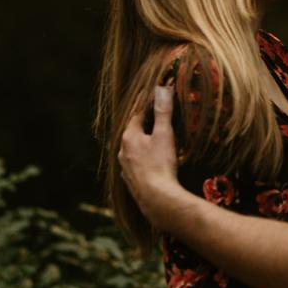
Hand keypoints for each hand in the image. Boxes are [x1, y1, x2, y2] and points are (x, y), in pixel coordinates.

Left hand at [118, 86, 187, 229]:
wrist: (157, 199)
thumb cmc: (160, 165)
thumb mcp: (164, 134)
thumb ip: (163, 111)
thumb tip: (162, 88)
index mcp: (129, 136)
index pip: (136, 113)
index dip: (144, 103)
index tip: (149, 94)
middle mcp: (123, 150)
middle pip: (133, 131)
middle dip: (142, 122)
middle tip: (150, 114)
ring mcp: (125, 167)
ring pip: (132, 149)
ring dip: (141, 141)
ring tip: (151, 137)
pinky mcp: (131, 181)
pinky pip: (135, 163)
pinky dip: (142, 157)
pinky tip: (148, 162)